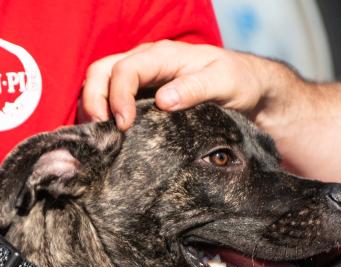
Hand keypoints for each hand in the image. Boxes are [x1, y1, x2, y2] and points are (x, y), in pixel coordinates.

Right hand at [80, 40, 293, 130]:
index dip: (117, 97)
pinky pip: (110, 98)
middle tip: (101, 133)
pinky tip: (109, 137)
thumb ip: (194, 89)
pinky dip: (102, 115)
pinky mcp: (140, 95)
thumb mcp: (223, 83)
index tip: (124, 126)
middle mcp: (145, 62)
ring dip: (93, 109)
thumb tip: (163, 101)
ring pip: (100, 83)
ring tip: (101, 138)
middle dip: (93, 101)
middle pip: (101, 71)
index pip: (125, 70)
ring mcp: (140, 78)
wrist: (247, 88)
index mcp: (162, 55)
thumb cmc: (238, 82)